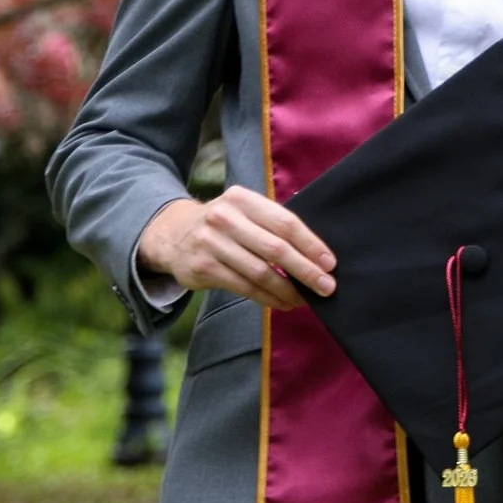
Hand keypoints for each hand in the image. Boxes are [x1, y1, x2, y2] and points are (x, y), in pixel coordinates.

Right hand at [136, 185, 336, 311]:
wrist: (172, 234)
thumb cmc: (223, 224)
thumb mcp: (243, 212)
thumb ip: (272, 226)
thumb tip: (316, 255)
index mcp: (242, 199)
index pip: (284, 222)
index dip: (310, 244)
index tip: (329, 263)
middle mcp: (225, 217)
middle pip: (275, 248)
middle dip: (305, 270)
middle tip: (326, 287)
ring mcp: (211, 243)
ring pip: (260, 272)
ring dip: (287, 289)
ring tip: (305, 299)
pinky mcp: (204, 267)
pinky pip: (245, 287)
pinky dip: (268, 298)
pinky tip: (283, 303)